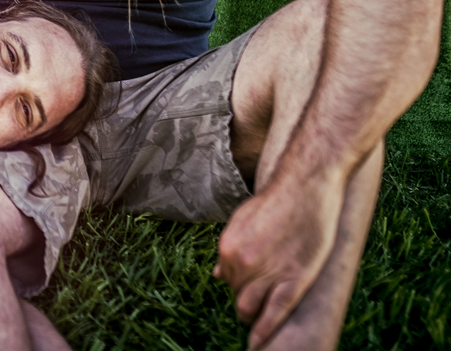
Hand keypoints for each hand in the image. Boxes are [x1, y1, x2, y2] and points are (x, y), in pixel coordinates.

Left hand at [214, 177, 341, 346]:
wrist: (305, 188)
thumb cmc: (275, 202)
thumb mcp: (242, 222)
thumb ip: (230, 250)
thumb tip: (218, 275)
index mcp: (227, 248)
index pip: (227, 280)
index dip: (238, 285)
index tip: (246, 290)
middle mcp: (242, 263)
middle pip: (238, 295)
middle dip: (245, 301)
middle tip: (255, 305)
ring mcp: (268, 273)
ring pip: (251, 309)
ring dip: (252, 318)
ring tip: (256, 324)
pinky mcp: (294, 280)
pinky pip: (275, 313)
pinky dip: (264, 330)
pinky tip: (258, 342)